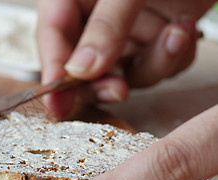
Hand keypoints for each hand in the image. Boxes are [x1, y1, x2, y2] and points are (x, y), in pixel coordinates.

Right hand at [37, 0, 212, 118]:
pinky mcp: (153, 37)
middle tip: (118, 90)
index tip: (57, 104)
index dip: (53, 74)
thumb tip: (82, 69)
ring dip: (153, 64)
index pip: (52, 38)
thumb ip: (106, 24)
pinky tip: (183, 29)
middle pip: (83, 67)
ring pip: (124, 73)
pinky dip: (173, 57)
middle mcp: (95, 18)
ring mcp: (125, 30)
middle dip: (104, 82)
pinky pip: (155, 66)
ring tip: (174, 35)